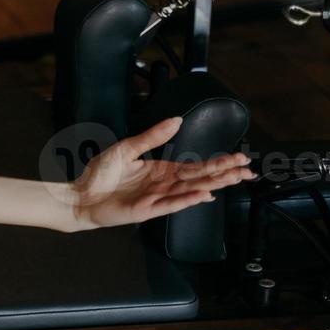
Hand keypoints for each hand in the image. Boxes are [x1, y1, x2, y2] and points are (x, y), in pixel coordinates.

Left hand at [71, 117, 254, 229]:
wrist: (81, 194)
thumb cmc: (101, 173)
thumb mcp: (127, 148)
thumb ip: (152, 136)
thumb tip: (176, 120)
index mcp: (162, 170)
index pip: (195, 165)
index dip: (218, 161)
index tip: (240, 156)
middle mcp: (164, 184)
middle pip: (200, 177)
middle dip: (224, 172)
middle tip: (248, 168)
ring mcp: (158, 198)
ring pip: (191, 190)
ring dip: (213, 184)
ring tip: (235, 178)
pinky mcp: (147, 210)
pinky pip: (171, 203)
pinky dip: (187, 199)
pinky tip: (204, 194)